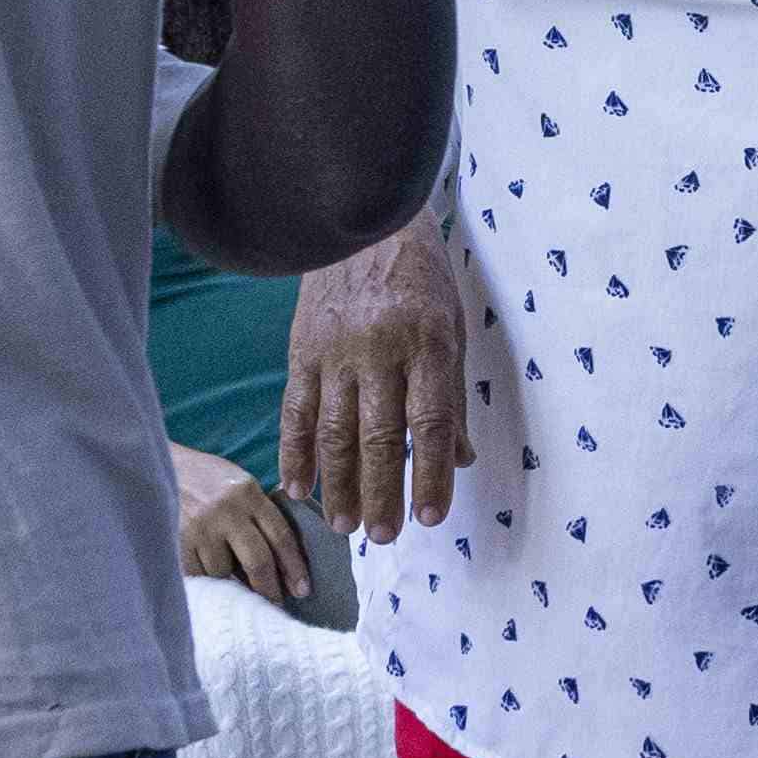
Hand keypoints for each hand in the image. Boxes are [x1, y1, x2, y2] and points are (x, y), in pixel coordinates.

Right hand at [170, 448, 313, 605]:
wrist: (154, 467)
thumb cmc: (203, 480)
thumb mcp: (236, 484)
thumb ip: (258, 512)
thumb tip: (283, 558)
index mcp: (248, 493)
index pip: (280, 535)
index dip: (294, 566)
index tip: (302, 589)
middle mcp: (226, 510)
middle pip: (258, 561)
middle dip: (269, 589)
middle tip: (276, 604)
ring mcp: (200, 527)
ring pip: (225, 573)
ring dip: (231, 582)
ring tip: (230, 579)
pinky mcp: (177, 542)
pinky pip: (200, 575)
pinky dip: (206, 580)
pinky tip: (208, 576)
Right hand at [280, 219, 470, 546]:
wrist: (363, 222)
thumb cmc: (420, 278)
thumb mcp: (452, 328)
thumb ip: (452, 394)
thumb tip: (460, 460)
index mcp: (427, 343)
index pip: (430, 421)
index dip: (429, 473)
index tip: (429, 516)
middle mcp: (380, 350)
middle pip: (379, 435)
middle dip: (381, 491)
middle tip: (383, 535)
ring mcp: (336, 351)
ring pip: (335, 430)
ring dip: (338, 483)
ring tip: (344, 525)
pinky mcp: (302, 350)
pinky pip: (297, 409)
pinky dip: (296, 451)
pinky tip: (299, 486)